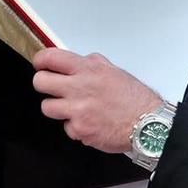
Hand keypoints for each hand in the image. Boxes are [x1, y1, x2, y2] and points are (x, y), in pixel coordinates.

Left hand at [30, 48, 160, 153]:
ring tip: (73, 109)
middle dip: (43, 84)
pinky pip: (66, 127)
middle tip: (53, 88)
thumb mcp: (115, 71)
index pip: (50, 58)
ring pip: (47, 107)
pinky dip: (75, 127)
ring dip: (58, 108)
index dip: (40, 62)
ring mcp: (78, 110)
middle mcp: (80, 87)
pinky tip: (89, 123)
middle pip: (40, 82)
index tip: (41, 66)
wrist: (148, 124)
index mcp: (88, 69)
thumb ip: (93, 65)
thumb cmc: (136, 99)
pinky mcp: (79, 129)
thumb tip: (78, 63)